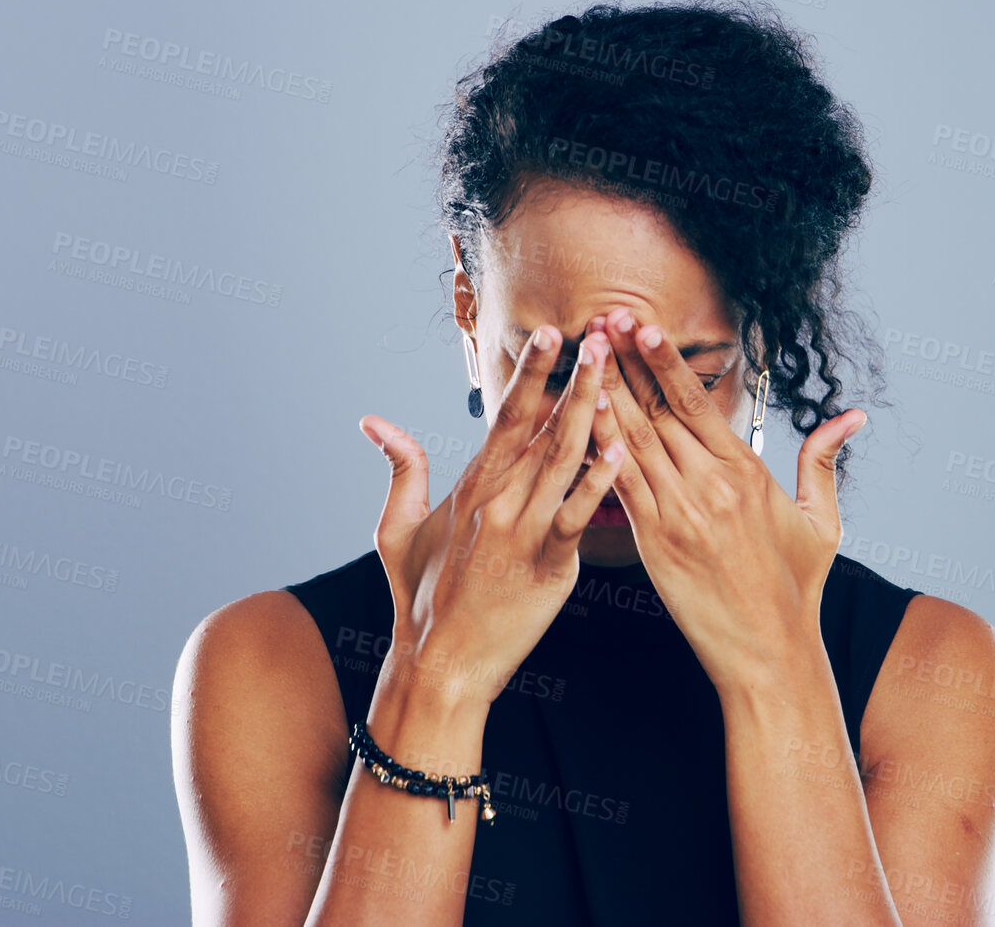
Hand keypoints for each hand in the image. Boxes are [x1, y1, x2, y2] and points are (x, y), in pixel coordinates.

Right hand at [359, 326, 624, 706]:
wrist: (439, 661)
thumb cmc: (419, 596)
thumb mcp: (396, 528)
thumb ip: (401, 469)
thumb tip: (375, 421)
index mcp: (472, 484)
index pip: (507, 415)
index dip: (531, 371)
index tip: (551, 332)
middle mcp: (498, 500)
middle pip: (543, 427)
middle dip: (575, 378)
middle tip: (602, 336)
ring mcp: (523, 532)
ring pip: (564, 461)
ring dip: (591, 414)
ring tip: (615, 375)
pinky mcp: (548, 566)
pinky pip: (576, 516)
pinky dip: (598, 484)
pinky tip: (620, 453)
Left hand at [587, 308, 865, 696]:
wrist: (770, 652)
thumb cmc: (797, 590)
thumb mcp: (822, 522)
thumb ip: (822, 463)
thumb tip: (851, 417)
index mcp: (747, 472)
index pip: (696, 402)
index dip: (664, 360)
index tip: (641, 326)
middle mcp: (711, 486)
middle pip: (658, 410)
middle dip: (625, 362)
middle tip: (599, 318)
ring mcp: (679, 513)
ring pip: (632, 440)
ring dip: (604, 393)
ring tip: (582, 354)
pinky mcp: (654, 543)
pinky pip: (619, 486)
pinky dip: (597, 449)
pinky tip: (578, 419)